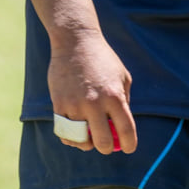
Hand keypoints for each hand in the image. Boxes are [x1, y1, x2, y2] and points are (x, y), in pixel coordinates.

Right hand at [46, 28, 137, 154]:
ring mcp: (75, 105)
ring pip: (80, 140)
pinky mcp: (59, 104)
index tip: (128, 148)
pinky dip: (70, 137)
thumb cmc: (103, 58)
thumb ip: (124, 100)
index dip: (129, 144)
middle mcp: (95, 103)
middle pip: (103, 143)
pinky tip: (75, 133)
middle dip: (107, 148)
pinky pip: (64, 132)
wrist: (75, 41)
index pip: (126, 130)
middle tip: (107, 144)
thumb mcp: (122, 76)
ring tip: (89, 139)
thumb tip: (120, 126)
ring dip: (86, 144)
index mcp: (115, 96)